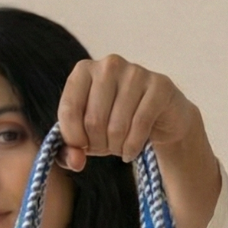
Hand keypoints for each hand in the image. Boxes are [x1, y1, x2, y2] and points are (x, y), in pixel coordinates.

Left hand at [56, 55, 198, 170]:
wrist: (158, 119)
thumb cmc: (115, 125)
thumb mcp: (86, 139)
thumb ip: (69, 152)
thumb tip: (76, 161)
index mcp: (83, 71)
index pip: (69, 110)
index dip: (74, 138)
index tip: (83, 147)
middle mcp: (109, 65)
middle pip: (93, 121)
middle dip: (98, 145)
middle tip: (105, 147)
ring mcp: (135, 72)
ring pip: (117, 126)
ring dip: (116, 147)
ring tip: (120, 147)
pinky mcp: (159, 86)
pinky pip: (140, 125)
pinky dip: (132, 147)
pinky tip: (131, 151)